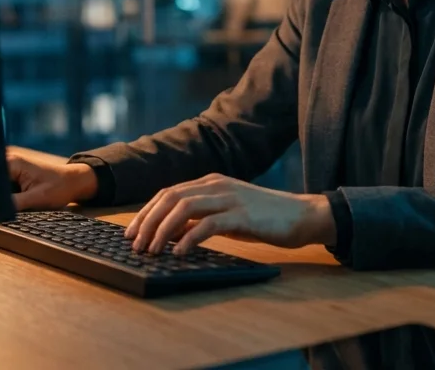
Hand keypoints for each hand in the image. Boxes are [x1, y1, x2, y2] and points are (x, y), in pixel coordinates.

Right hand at [8, 147, 97, 209]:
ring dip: (0, 197)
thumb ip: (14, 203)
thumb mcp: (36, 198)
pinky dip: (6, 197)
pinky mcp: (14, 176)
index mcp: (12, 163)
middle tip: (4, 207)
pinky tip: (17, 201)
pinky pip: (3, 188)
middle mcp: (8, 162)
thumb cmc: (58, 187)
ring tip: (14, 203)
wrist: (72, 182)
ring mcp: (11, 169)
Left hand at [125, 174, 334, 255]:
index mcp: (210, 182)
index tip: (132, 232)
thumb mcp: (227, 215)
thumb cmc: (265, 218)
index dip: (146, 212)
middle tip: (135, 245)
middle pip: (170, 198)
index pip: (168, 193)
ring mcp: (230, 197)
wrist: (303, 216)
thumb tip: (172, 234)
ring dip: (162, 230)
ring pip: (184, 208)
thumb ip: (202, 219)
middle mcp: (216, 185)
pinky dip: (189, 238)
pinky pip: (208, 224)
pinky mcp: (243, 215)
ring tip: (152, 251)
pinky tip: (179, 253)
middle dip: (147, 221)